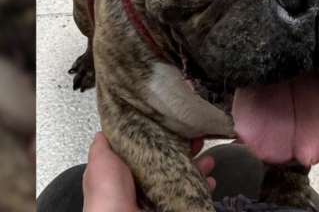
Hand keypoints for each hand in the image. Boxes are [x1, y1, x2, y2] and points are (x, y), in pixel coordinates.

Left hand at [82, 132, 214, 211]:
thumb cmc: (108, 191)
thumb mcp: (100, 161)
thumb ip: (103, 144)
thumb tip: (108, 126)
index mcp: (127, 168)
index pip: (150, 146)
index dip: (164, 134)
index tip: (177, 124)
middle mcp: (144, 180)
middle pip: (170, 159)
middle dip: (186, 149)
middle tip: (198, 139)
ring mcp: (159, 195)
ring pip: (184, 176)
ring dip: (199, 166)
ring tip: (208, 160)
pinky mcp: (172, 205)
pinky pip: (192, 194)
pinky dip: (203, 187)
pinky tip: (209, 181)